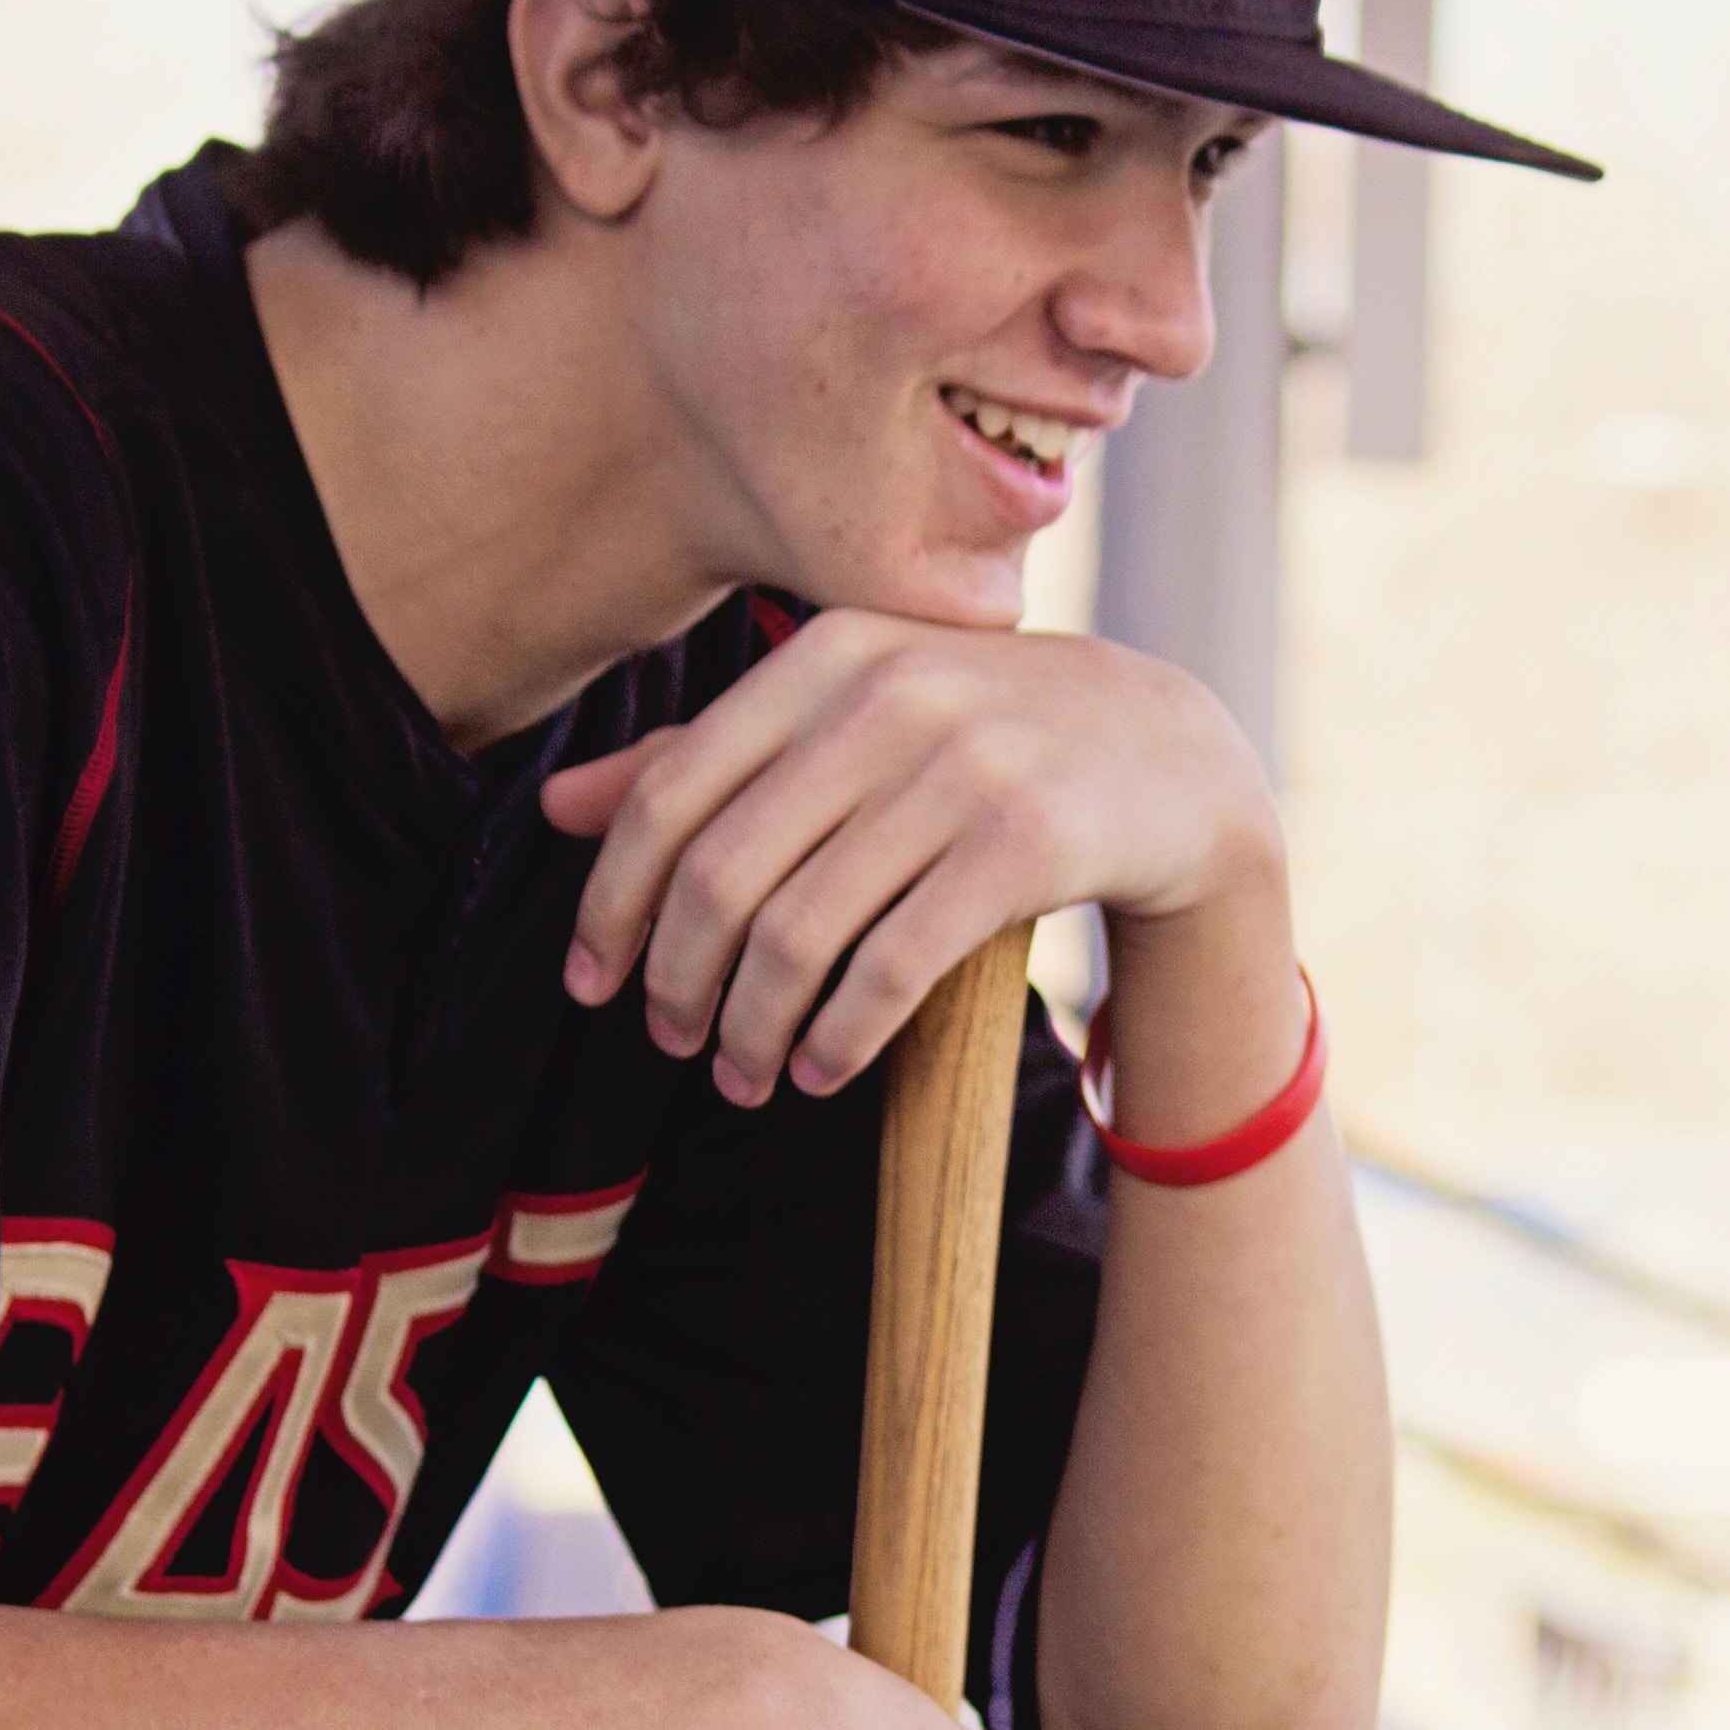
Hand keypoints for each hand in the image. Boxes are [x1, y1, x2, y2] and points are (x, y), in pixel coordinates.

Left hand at [542, 612, 1272, 1108]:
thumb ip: (711, 755)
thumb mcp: (854, 716)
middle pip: (724, 872)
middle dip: (678, 980)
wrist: (1174, 756)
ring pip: (801, 930)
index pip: (673, 791)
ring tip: (747, 1077)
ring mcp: (964, 765)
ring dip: (755, 1028)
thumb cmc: (987, 741)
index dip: (612, 902)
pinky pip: (892, 964)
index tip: (591, 983)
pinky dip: (840, 1035)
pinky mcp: (1026, 844)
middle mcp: (889, 694)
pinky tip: (823, 1071)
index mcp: (828, 652)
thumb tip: (555, 809)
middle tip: (672, 1042)